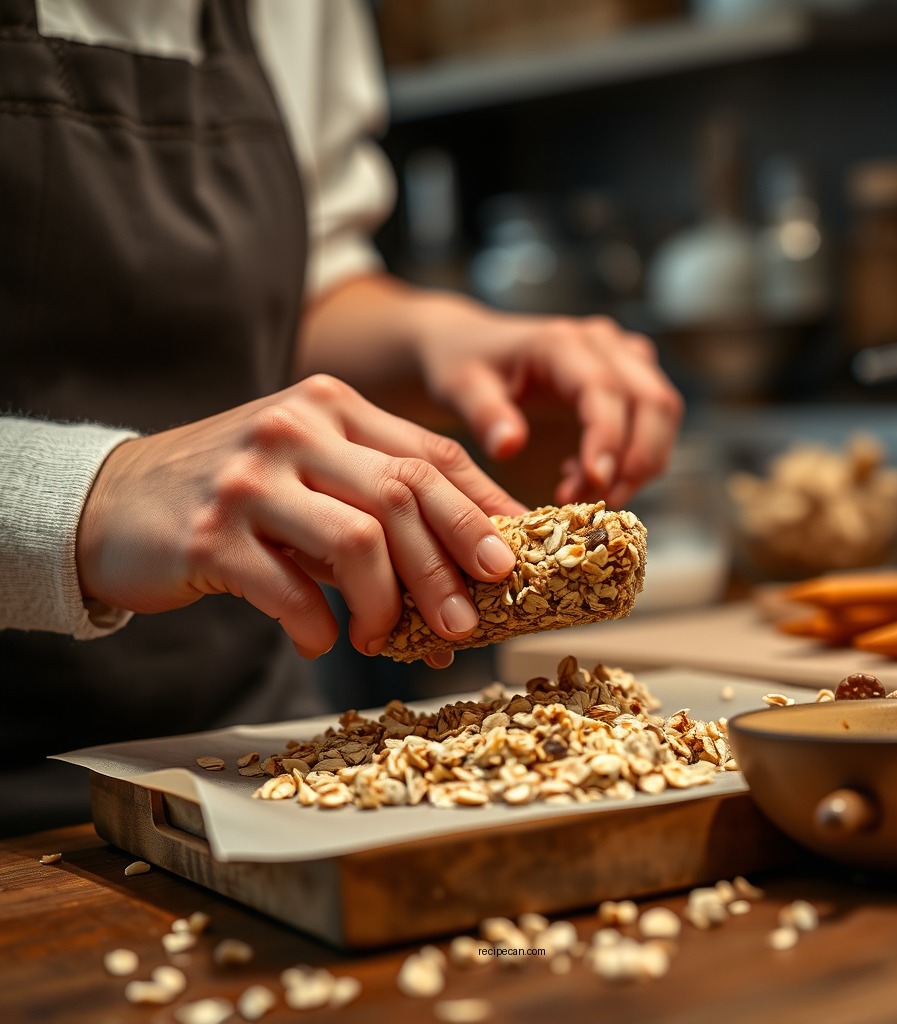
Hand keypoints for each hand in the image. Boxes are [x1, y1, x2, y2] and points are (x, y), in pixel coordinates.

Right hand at [76, 375, 523, 665]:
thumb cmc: (232, 495)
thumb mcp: (310, 475)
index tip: (512, 556)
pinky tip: (319, 640)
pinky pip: (291, 591)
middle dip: (449, 565)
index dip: (481, 509)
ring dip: (387, 604)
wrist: (109, 503)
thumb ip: (376, 501)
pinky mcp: (209, 534)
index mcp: (331, 405)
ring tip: (383, 640)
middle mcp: (294, 427)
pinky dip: (318, 627)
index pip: (430, 455)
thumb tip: (464, 568)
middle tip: (469, 620)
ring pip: (360, 540)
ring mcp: (250, 478)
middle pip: (405, 495)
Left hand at [408, 292, 683, 507]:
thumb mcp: (459, 388)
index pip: (605, 390)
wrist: (469, 347)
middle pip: (654, 401)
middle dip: (637, 461)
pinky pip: (652, 418)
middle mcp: (601, 343)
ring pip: (662, 411)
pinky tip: (586, 477)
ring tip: (588, 496)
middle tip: (599, 503)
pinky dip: (633, 455)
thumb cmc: (462, 366)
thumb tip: (509, 447)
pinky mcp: (626, 376)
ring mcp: (620, 356)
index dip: (608, 440)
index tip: (595, 486)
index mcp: (561, 343)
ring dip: (640, 462)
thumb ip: (483, 414)